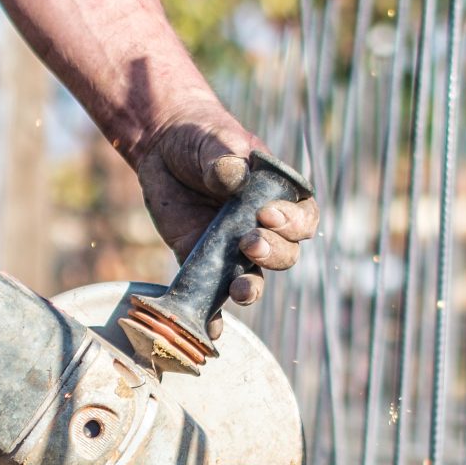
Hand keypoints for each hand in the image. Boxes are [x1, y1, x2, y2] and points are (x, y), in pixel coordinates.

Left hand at [131, 109, 318, 307]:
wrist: (163, 146)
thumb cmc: (201, 137)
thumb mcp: (214, 140)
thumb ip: (225, 157)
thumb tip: (232, 176)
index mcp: (280, 197)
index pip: (303, 218)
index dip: (293, 223)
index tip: (267, 214)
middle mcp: (264, 228)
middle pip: (284, 254)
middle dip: (272, 253)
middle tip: (250, 242)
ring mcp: (235, 250)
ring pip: (255, 279)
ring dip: (251, 289)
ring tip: (240, 289)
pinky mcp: (205, 263)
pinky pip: (213, 294)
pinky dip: (215, 315)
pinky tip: (212, 326)